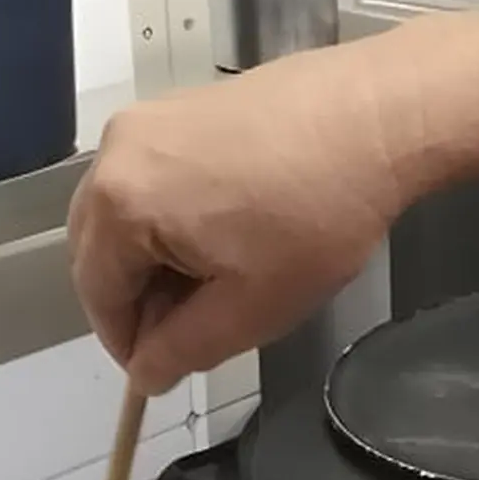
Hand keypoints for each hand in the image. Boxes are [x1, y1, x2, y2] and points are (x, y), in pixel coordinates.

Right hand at [67, 41, 410, 395]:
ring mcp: (148, 120)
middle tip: (197, 329)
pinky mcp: (182, 106)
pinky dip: (175, 218)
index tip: (167, 369)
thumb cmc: (318, 217)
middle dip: (140, 299)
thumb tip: (145, 373)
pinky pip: (154, 179)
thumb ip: (183, 349)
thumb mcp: (250, 309)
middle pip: (101, 250)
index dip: (130, 345)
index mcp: (120, 203)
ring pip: (128, 214)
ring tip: (222, 281)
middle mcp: (116, 151)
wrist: (379, 115)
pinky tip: (229, 233)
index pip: (99, 296)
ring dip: (159, 259)